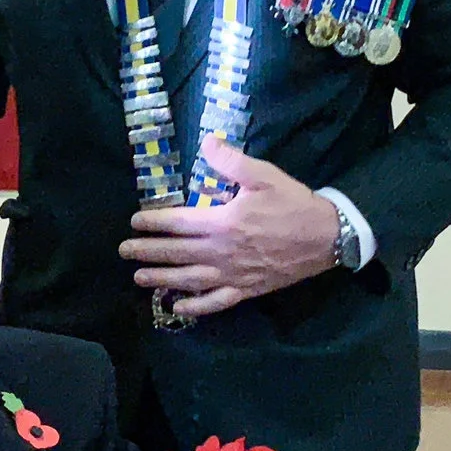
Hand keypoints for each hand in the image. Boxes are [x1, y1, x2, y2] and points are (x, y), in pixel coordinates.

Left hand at [119, 139, 340, 318]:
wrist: (326, 238)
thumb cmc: (293, 204)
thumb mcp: (264, 175)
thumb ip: (231, 161)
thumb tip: (207, 143)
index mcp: (223, 222)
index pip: (178, 223)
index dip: (153, 222)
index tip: (134, 222)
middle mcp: (222, 252)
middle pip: (176, 253)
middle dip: (147, 252)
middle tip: (124, 251)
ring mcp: (233, 275)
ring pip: (189, 280)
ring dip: (161, 279)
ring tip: (139, 278)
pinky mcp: (246, 290)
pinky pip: (215, 302)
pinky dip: (195, 307)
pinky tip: (178, 307)